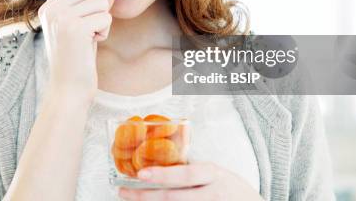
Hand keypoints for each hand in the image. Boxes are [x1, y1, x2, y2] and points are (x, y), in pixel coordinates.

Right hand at [38, 0, 115, 100]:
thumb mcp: (80, 26)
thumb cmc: (77, 58)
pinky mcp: (75, 28)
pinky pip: (105, 17)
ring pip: (101, 2)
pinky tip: (92, 44)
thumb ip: (90, 5)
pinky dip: (105, 31)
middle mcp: (51, 9)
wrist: (68, 88)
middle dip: (100, 7)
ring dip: (103, 21)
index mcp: (48, 8)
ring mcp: (61, 18)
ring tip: (90, 37)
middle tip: (92, 28)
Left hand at [118, 161, 262, 200]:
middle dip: (145, 197)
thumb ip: (193, 169)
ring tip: (132, 199)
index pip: (185, 175)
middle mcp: (211, 194)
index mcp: (213, 175)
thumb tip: (162, 158)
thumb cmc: (231, 188)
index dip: (163, 175)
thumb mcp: (216, 173)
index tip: (140, 174)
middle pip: (174, 198)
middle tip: (123, 192)